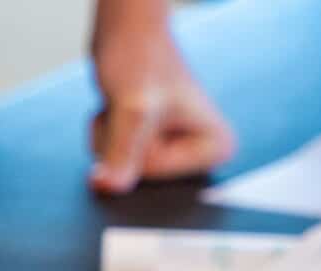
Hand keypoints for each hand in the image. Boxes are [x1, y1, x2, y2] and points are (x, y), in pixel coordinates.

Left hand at [87, 8, 234, 193]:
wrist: (124, 32)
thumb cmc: (140, 57)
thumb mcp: (133, 111)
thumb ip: (122, 155)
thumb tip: (109, 188)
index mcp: (217, 148)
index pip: (156, 174)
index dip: (139, 144)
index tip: (150, 114)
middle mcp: (199, 154)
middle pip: (137, 176)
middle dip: (120, 143)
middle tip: (131, 109)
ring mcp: (171, 151)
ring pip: (119, 171)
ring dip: (108, 138)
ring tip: (124, 107)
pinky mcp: (147, 147)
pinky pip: (110, 162)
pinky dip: (103, 136)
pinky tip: (117, 111)